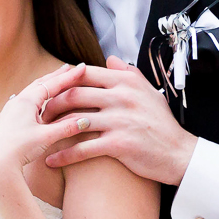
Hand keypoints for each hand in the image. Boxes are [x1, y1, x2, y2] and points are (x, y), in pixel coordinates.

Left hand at [0, 65, 93, 193]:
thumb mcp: (46, 138)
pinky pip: (24, 103)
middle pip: (40, 84)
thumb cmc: (20, 149)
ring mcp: (9, 111)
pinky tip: (32, 101)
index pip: (52, 84)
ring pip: (30, 93)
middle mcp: (16, 102)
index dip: (69, 77)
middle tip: (69, 68)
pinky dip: (35, 98)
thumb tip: (86, 120)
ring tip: (53, 82)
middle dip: (55, 77)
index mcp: (26, 102)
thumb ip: (66, 128)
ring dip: (44, 87)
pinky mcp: (6, 120)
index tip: (82, 67)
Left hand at [36, 56, 196, 185]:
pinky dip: (63, 155)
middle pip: (74, 94)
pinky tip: (51, 160)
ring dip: (53, 130)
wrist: (178, 153)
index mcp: (126, 82)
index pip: (85, 74)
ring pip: (75, 120)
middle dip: (52, 104)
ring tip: (40, 137)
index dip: (63, 81)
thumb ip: (129, 73)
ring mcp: (120, 120)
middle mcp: (121, 97)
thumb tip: (111, 59)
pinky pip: (83, 148)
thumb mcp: (148, 92)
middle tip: (40, 114)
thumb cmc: (162, 124)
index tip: (50, 91)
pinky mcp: (119, 144)